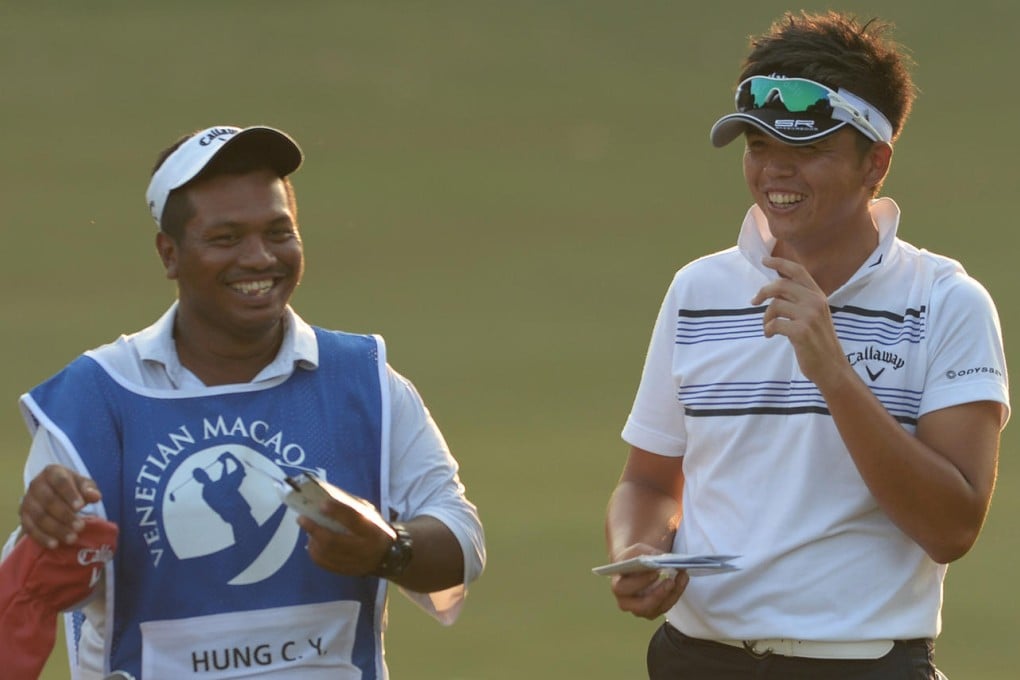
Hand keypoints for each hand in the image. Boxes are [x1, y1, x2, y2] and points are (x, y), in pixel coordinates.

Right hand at [20, 465, 101, 548]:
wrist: (54, 493)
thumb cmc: (72, 488)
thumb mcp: (83, 485)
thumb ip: (89, 489)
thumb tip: (95, 496)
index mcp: (52, 472)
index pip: (60, 481)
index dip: (69, 494)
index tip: (80, 507)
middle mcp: (36, 484)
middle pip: (48, 500)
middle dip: (65, 515)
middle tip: (80, 527)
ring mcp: (27, 500)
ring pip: (39, 516)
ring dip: (56, 529)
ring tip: (72, 538)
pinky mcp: (23, 516)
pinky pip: (29, 528)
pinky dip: (42, 537)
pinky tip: (55, 544)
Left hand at [297, 498, 392, 575]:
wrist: (386, 556)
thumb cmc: (374, 529)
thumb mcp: (371, 516)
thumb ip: (353, 509)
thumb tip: (328, 500)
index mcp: (373, 531)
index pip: (354, 519)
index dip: (338, 511)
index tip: (322, 504)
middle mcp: (364, 549)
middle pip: (334, 541)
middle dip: (314, 529)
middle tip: (302, 518)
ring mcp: (354, 563)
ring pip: (326, 553)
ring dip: (312, 539)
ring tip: (308, 529)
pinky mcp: (346, 571)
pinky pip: (324, 563)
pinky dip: (314, 552)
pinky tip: (313, 542)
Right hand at [609, 544, 688, 619]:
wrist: (637, 566)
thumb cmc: (635, 557)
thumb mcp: (638, 550)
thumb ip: (647, 554)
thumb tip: (660, 558)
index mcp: (618, 585)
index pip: (624, 588)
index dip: (640, 582)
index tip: (655, 571)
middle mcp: (626, 602)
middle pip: (641, 606)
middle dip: (658, 594)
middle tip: (670, 581)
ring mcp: (640, 609)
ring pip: (657, 608)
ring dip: (672, 593)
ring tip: (682, 576)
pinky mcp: (653, 610)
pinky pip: (666, 606)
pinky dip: (676, 593)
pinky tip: (682, 579)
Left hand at [751, 256, 849, 388]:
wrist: (831, 366)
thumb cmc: (818, 341)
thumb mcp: (814, 315)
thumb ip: (799, 301)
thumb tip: (774, 291)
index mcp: (818, 295)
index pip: (798, 271)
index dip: (779, 263)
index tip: (764, 260)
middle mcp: (815, 302)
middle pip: (780, 286)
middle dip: (763, 292)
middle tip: (754, 301)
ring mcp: (809, 316)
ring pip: (775, 305)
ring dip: (765, 317)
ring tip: (768, 327)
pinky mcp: (801, 331)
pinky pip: (774, 323)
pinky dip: (767, 330)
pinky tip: (770, 335)